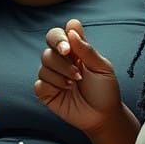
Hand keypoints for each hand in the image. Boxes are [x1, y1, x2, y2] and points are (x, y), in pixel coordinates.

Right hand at [34, 20, 124, 134]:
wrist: (103, 116)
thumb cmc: (105, 90)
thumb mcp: (102, 67)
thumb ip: (86, 49)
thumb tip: (71, 28)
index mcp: (74, 51)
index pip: (57, 34)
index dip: (59, 38)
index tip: (68, 49)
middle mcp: (60, 61)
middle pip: (48, 50)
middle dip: (62, 62)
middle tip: (77, 72)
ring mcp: (52, 76)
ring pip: (43, 67)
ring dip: (61, 76)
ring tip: (75, 84)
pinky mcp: (46, 91)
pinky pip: (39, 84)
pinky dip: (53, 87)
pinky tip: (65, 91)